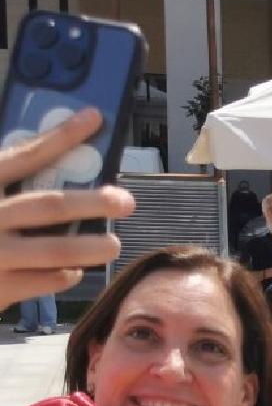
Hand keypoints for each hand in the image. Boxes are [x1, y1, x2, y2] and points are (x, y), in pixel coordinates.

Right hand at [0, 108, 135, 311]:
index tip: (94, 118)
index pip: (26, 155)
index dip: (61, 136)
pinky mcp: (0, 287)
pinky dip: (66, 275)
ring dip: (91, 247)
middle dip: (94, 203)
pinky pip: (46, 280)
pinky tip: (75, 270)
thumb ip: (10, 178)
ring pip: (55, 250)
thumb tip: (61, 155)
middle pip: (51, 206)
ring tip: (113, 244)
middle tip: (125, 202)